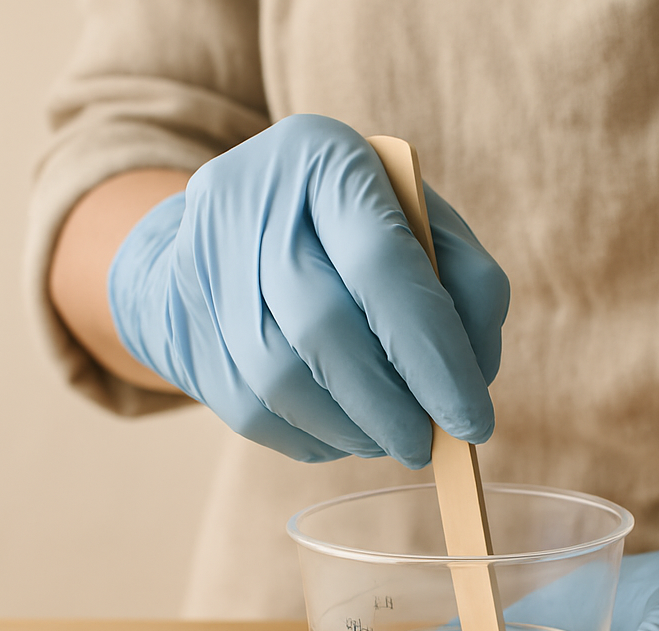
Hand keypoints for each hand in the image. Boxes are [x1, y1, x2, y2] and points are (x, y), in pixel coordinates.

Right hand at [107, 115, 508, 465]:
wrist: (224, 233)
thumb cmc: (349, 235)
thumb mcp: (420, 224)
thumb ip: (466, 283)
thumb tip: (475, 376)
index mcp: (324, 157)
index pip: (383, 265)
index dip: (434, 356)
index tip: (473, 422)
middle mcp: (251, 201)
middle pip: (323, 328)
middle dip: (390, 407)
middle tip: (428, 445)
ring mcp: (204, 267)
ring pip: (281, 381)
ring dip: (352, 429)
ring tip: (392, 437)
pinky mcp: (183, 330)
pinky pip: (253, 413)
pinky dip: (314, 436)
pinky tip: (344, 429)